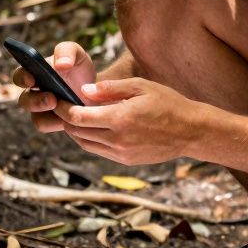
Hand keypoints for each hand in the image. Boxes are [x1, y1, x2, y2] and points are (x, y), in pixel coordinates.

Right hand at [12, 41, 96, 133]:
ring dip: (48, 116)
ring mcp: (43, 112)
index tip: (32, 79)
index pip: (20, 76)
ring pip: (36, 118)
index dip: (22, 78)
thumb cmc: (80, 69)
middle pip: (25, 101)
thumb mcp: (77, 54)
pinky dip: (57, 123)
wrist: (96, 90)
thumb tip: (61, 64)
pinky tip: (69, 119)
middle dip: (36, 101)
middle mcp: (35, 94)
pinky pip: (49, 127)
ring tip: (62, 109)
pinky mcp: (53, 124)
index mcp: (34, 74)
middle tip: (52, 99)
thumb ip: (66, 51)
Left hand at [53, 77, 201, 165]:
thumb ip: (110, 88)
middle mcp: (118, 140)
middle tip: (61, 105)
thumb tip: (84, 91)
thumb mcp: (140, 86)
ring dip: (75, 131)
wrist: (191, 131)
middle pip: (77, 132)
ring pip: (85, 144)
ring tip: (74, 116)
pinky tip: (92, 127)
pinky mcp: (126, 161)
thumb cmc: (167, 103)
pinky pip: (98, 151)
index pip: (78, 117)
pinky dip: (89, 139)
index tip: (57, 99)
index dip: (63, 108)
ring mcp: (121, 153)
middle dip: (65, 119)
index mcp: (120, 119)